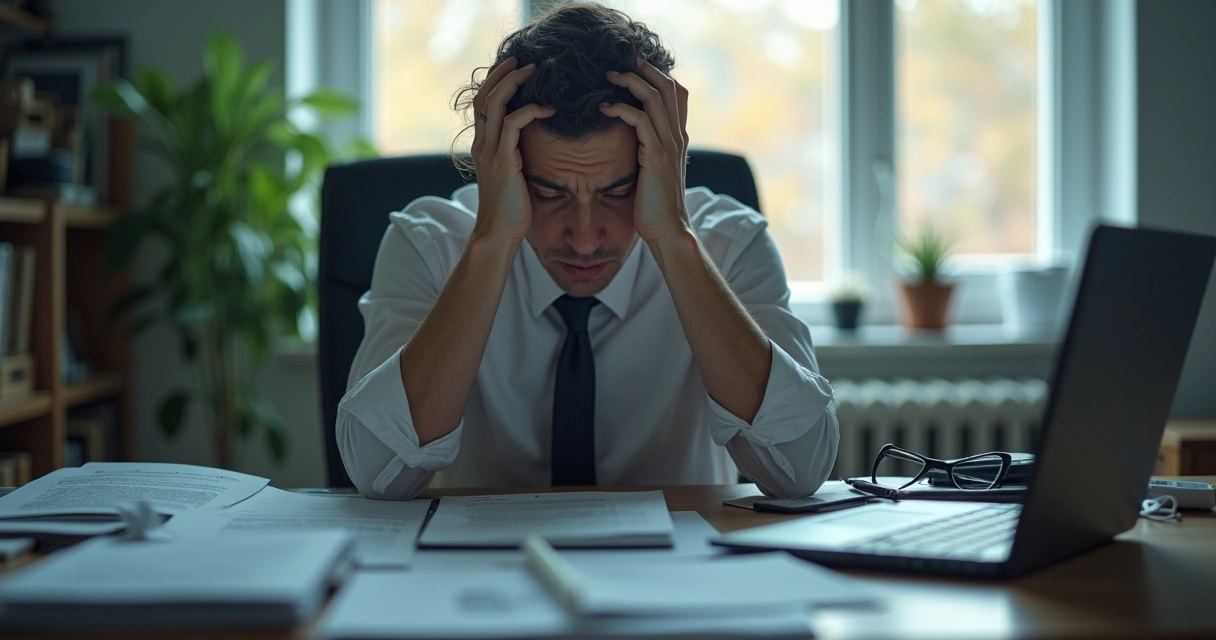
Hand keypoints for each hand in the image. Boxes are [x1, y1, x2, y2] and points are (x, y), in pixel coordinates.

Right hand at [471, 57, 554, 243]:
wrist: (498, 235)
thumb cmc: (511, 211)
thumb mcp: (513, 178)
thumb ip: (517, 157)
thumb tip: (534, 146)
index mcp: (483, 147)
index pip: (483, 104)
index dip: (496, 83)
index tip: (514, 68)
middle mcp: (482, 145)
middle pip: (484, 96)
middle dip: (502, 74)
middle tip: (523, 60)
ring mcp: (490, 152)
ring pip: (494, 104)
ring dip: (514, 83)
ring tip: (534, 71)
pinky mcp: (503, 161)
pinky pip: (512, 124)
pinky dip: (529, 110)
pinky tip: (548, 108)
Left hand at [600, 59, 690, 244]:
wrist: (667, 231)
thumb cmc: (654, 205)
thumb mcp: (653, 171)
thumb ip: (647, 149)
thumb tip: (630, 138)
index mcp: (677, 137)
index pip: (676, 92)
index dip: (656, 74)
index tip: (631, 67)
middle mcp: (677, 136)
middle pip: (668, 85)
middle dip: (643, 68)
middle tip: (617, 62)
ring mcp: (669, 144)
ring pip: (655, 96)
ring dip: (630, 81)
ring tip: (608, 76)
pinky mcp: (657, 156)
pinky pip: (641, 119)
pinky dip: (622, 108)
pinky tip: (604, 107)